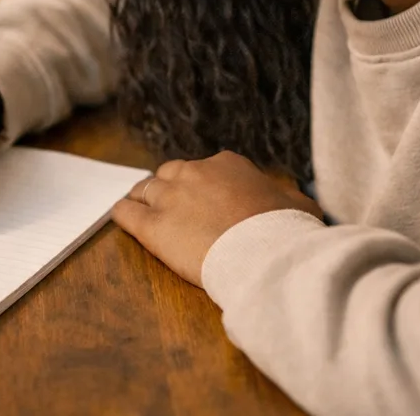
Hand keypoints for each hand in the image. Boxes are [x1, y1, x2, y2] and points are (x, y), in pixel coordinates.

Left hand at [112, 151, 322, 286]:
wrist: (265, 255)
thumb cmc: (285, 231)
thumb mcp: (298, 205)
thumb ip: (288, 198)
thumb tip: (296, 204)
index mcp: (227, 164)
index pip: (205, 169)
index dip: (203, 186)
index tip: (206, 201)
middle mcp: (194, 173)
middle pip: (171, 174)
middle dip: (170, 189)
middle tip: (172, 206)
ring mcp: (170, 197)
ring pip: (145, 189)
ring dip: (143, 198)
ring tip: (139, 207)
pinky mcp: (152, 226)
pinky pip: (126, 212)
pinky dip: (122, 213)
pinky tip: (121, 216)